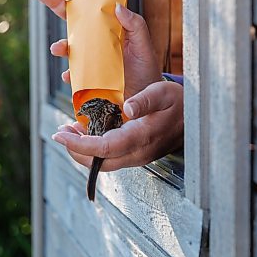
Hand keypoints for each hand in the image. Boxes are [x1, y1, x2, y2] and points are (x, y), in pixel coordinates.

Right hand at [35, 0, 161, 98]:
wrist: (144, 95)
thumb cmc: (145, 67)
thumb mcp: (144, 44)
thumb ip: (135, 24)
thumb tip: (118, 7)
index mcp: (111, 24)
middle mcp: (97, 37)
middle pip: (73, 16)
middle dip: (57, 3)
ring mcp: (90, 55)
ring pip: (69, 45)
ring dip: (60, 45)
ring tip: (59, 48)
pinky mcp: (87, 74)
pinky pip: (73, 72)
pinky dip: (69, 74)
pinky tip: (70, 75)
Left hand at [52, 82, 183, 169]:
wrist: (197, 119)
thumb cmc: (179, 103)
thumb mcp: (164, 93)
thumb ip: (146, 100)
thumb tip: (128, 108)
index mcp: (142, 137)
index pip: (105, 148)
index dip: (79, 145)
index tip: (60, 135)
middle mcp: (138, 153)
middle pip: (99, 162)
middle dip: (75, 151)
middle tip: (60, 132)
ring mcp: (137, 156)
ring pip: (103, 162)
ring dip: (82, 150)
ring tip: (68, 131)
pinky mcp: (136, 154)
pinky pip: (110, 157)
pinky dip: (93, 148)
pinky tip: (85, 132)